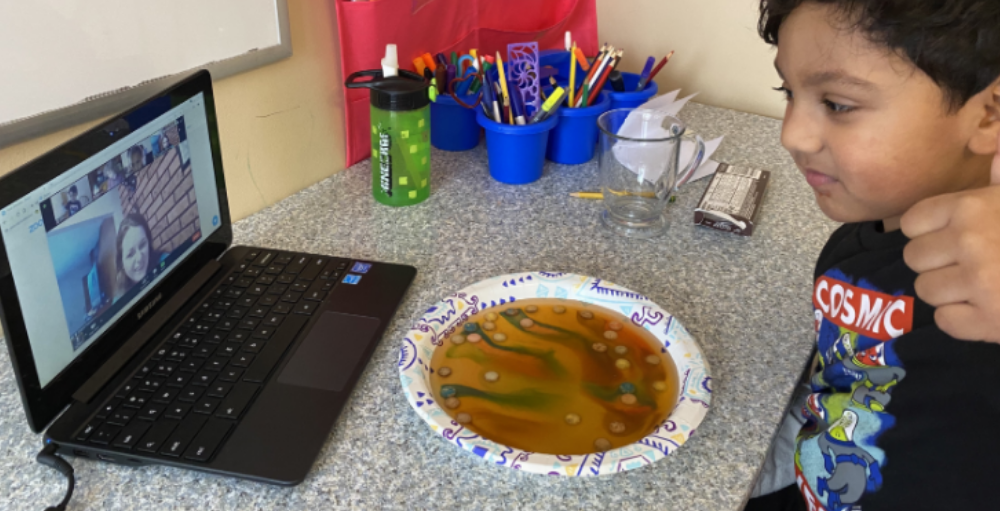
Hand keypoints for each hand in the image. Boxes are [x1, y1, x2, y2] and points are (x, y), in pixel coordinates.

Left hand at [901, 129, 999, 342]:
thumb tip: (995, 154)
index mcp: (972, 207)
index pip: (912, 221)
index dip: (927, 232)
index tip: (948, 237)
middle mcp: (969, 242)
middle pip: (914, 257)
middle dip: (936, 262)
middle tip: (966, 264)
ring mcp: (978, 283)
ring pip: (925, 289)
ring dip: (948, 292)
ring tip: (978, 285)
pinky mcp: (987, 321)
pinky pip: (945, 321)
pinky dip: (961, 320)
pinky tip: (985, 308)